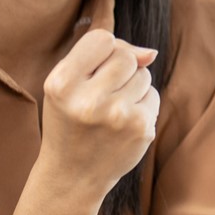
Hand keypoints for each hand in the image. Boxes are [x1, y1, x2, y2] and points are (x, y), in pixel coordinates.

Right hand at [35, 30, 158, 202]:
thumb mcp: (67, 84)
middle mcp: (89, 101)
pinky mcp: (140, 129)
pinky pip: (152, 95)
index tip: (92, 71)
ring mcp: (118, 117)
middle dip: (119, 69)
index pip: (102, 39)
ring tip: (110, 109)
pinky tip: (122, 123)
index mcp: (62, 84)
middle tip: (102, 93)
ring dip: (132, 86)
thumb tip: (150, 53)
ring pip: (143, 74)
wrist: (72, 175)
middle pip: (126, 57)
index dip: (102, 51)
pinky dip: (141, 104)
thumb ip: (102, 56)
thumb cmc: (70, 121)